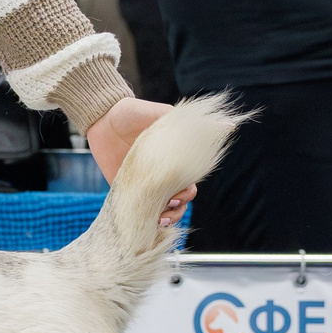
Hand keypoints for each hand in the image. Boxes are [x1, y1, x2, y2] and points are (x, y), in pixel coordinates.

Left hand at [86, 96, 195, 226]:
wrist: (102, 116)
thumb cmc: (135, 113)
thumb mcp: (164, 116)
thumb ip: (192, 126)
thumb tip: (228, 126)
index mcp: (173, 162)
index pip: (189, 184)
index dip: (188, 193)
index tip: (182, 194)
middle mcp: (160, 175)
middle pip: (177, 201)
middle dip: (177, 208)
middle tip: (168, 205)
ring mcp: (142, 184)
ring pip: (160, 209)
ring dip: (164, 217)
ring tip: (159, 218)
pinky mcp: (123, 188)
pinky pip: (135, 209)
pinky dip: (142, 217)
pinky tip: (142, 220)